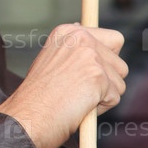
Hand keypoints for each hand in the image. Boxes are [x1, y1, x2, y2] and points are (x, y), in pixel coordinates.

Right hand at [0, 23, 127, 147]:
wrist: (28, 116)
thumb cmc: (38, 96)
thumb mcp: (54, 61)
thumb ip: (78, 51)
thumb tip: (103, 40)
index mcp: (67, 31)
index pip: (113, 39)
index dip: (105, 61)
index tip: (85, 73)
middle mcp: (79, 37)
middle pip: (120, 63)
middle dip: (106, 82)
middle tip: (77, 89)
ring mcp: (89, 55)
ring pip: (119, 82)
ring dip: (103, 96)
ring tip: (76, 98)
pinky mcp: (97, 76)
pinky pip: (115, 97)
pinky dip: (100, 108)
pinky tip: (78, 105)